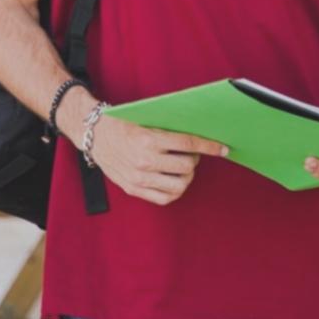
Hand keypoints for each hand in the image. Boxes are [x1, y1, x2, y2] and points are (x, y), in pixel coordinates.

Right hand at [88, 116, 229, 206]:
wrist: (95, 135)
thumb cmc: (124, 124)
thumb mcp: (147, 121)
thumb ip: (171, 130)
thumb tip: (201, 135)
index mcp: (149, 140)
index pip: (189, 144)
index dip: (210, 146)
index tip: (223, 148)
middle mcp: (144, 160)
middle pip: (187, 166)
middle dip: (194, 160)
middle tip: (191, 155)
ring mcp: (138, 178)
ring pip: (179, 185)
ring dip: (186, 176)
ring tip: (182, 168)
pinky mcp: (133, 189)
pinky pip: (164, 198)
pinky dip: (175, 191)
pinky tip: (174, 180)